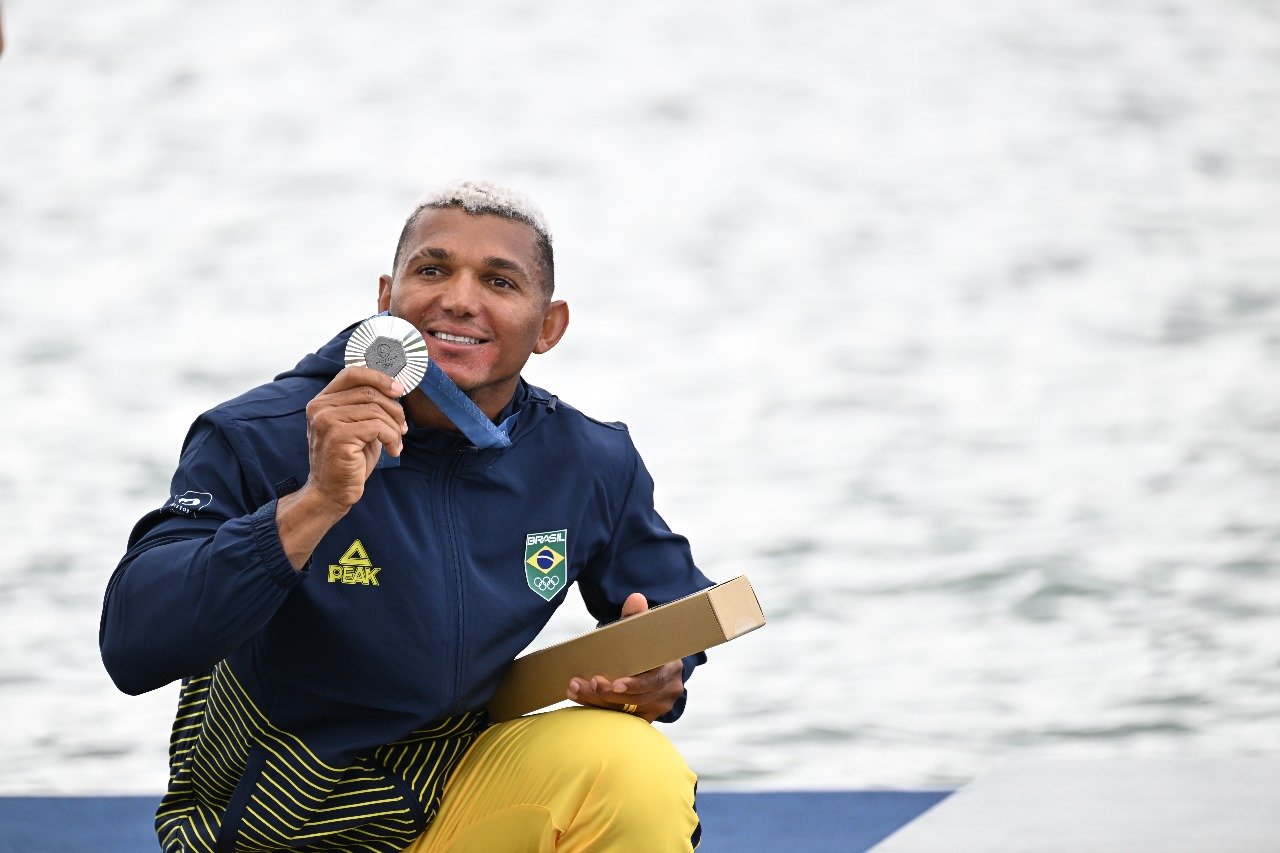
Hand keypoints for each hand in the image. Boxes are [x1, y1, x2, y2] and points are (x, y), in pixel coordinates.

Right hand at [302, 366, 407, 510]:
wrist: (331, 493)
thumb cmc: (349, 460)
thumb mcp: (358, 426)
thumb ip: (367, 406)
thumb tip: (395, 387)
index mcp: (322, 400)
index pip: (352, 373)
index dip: (379, 377)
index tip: (398, 390)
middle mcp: (320, 407)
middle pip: (369, 392)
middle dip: (394, 409)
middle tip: (403, 427)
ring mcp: (326, 421)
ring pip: (376, 410)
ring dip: (395, 427)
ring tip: (396, 442)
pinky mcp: (338, 436)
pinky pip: (378, 427)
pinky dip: (392, 438)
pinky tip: (392, 451)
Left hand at [565, 593, 684, 722]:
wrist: (648, 664)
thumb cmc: (642, 645)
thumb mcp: (640, 629)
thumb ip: (636, 616)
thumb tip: (635, 598)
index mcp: (671, 667)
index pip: (654, 680)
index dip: (634, 684)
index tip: (613, 682)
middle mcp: (669, 689)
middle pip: (637, 699)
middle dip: (607, 693)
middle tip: (585, 683)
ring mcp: (658, 706)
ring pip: (626, 710)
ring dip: (597, 701)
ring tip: (575, 688)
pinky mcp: (645, 717)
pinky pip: (621, 718)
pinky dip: (598, 709)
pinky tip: (580, 698)